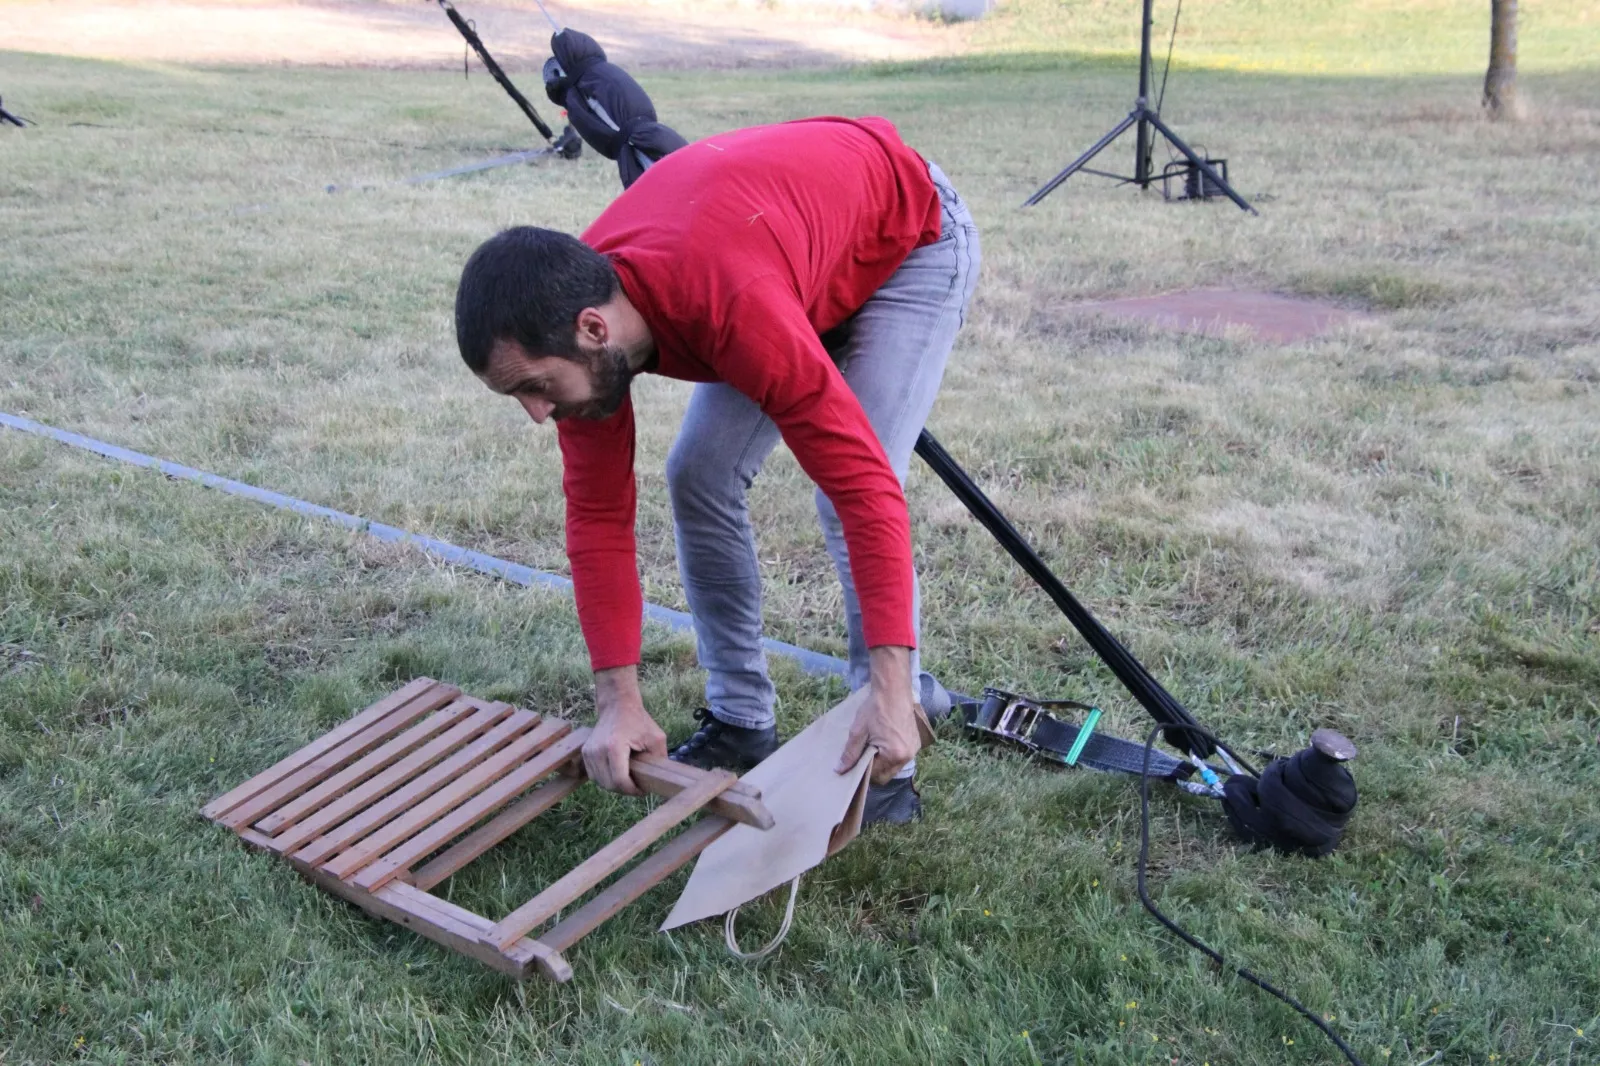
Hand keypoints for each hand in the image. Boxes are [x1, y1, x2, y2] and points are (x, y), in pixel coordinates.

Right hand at [583, 666, 667, 795]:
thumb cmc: (638, 721)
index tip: (643, 789)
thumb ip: (659, 759)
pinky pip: (594, 776)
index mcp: (614, 747)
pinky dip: (606, 779)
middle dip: (625, 790)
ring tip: (628, 779)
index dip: (632, 791)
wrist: (617, 705)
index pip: (619, 781)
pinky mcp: (584, 753)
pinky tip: (617, 773)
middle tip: (638, 786)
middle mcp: (597, 750)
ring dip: (615, 785)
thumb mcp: (656, 738)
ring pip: (600, 783)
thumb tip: (660, 780)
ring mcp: (588, 752)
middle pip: (609, 785)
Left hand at [835, 646, 924, 784]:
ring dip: (883, 762)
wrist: (893, 689)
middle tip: (863, 755)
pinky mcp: (916, 742)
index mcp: (894, 755)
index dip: (863, 772)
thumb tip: (840, 770)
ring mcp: (914, 749)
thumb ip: (850, 753)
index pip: (876, 776)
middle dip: (874, 769)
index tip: (855, 763)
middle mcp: (907, 755)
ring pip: (894, 766)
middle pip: (886, 775)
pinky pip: (902, 756)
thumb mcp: (858, 731)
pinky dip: (892, 754)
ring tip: (873, 745)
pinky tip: (884, 740)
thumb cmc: (875, 708)